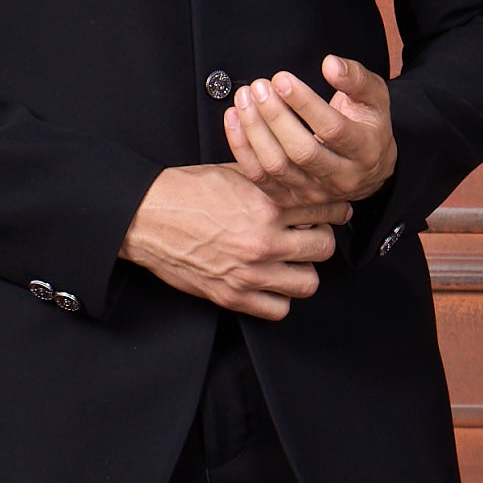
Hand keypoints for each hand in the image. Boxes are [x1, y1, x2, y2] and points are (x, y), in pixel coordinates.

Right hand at [120, 163, 349, 318]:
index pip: (325, 210)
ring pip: (308, 283)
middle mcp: (263, 241)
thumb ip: (272, 180)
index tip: (335, 211)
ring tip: (293, 261)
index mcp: (267, 206)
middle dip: (321, 239)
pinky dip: (279, 298)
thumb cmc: (186, 192)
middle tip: (311, 235)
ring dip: (304, 270)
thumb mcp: (235, 172)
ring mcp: (250, 273)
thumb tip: (302, 181)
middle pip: (323, 247)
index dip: (335, 209)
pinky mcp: (233, 296)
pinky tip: (272, 282)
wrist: (147, 216)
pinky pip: (278, 310)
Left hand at [223, 57, 396, 207]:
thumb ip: (355, 77)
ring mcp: (314, 191)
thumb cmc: (369, 126)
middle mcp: (341, 177)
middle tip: (259, 87)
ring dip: (254, 130)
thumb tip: (331, 64)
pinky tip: (234, 119)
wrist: (370, 168)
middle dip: (275, 116)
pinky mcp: (290, 198)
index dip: (304, 103)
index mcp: (365, 150)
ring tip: (244, 98)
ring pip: (276, 165)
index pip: (332, 129)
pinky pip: (259, 176)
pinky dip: (242, 147)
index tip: (282, 79)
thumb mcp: (375, 97)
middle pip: (301, 151)